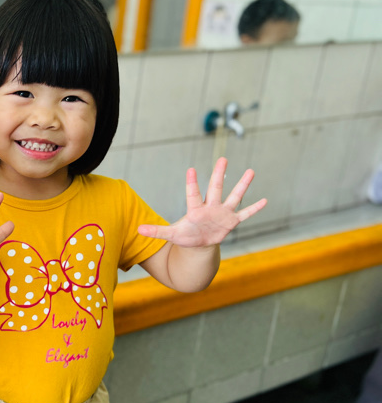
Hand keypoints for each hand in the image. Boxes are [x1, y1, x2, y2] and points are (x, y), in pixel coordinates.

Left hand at [138, 157, 266, 246]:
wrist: (199, 244)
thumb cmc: (185, 235)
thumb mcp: (171, 234)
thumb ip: (156, 231)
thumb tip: (138, 229)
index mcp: (195, 209)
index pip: (193, 194)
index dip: (192, 183)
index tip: (191, 169)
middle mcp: (210, 207)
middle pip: (215, 188)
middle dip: (218, 175)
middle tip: (222, 158)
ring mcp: (222, 213)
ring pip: (234, 197)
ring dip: (242, 185)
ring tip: (251, 171)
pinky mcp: (231, 222)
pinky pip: (245, 214)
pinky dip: (254, 209)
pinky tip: (265, 200)